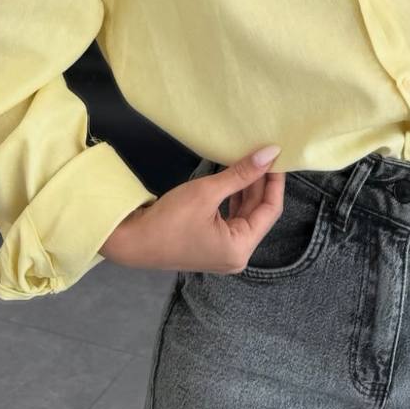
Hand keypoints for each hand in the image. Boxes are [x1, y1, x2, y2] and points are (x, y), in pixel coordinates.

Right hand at [100, 146, 284, 274]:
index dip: (275, 182)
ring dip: (247, 189)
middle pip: (258, 213)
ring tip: (251, 160)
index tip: (277, 156)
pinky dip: (234, 198)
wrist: (132, 241)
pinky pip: (232, 219)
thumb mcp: (208, 191)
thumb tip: (271, 153)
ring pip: (245, 214)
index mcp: (240, 248)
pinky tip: (235, 177)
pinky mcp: (212, 245)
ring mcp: (224, 252)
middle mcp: (237, 255)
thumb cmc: (171, 219)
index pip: (270, 210)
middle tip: (263, 153)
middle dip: (261, 183)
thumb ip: (242, 173)